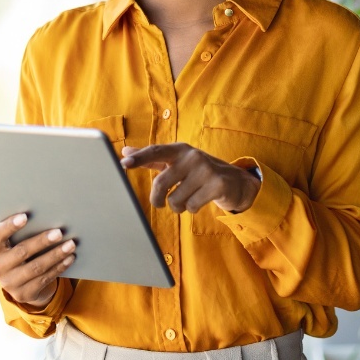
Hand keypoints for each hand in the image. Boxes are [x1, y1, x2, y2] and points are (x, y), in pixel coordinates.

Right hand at [0, 213, 75, 308]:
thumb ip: (21, 232)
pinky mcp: (23, 294)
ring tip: (70, 245)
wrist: (18, 282)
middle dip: (42, 241)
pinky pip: (44, 279)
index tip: (25, 216)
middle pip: (22, 252)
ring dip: (56, 255)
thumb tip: (47, 217)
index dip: (10, 226)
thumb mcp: (13, 243)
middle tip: (59, 232)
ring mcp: (9, 283)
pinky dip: (59, 267)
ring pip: (36, 267)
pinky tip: (69, 258)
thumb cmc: (18, 251)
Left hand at [120, 143, 260, 213]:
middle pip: (161, 183)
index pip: (155, 152)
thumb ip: (152, 158)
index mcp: (179, 149)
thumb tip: (125, 152)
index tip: (124, 164)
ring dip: (178, 206)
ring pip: (176, 199)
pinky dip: (192, 209)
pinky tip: (199, 201)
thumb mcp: (177, 162)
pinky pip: (192, 206)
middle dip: (158, 199)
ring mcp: (206, 170)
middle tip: (161, 203)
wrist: (235, 181)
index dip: (139, 158)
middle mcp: (192, 156)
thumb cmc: (198, 172)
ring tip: (187, 200)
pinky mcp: (217, 185)